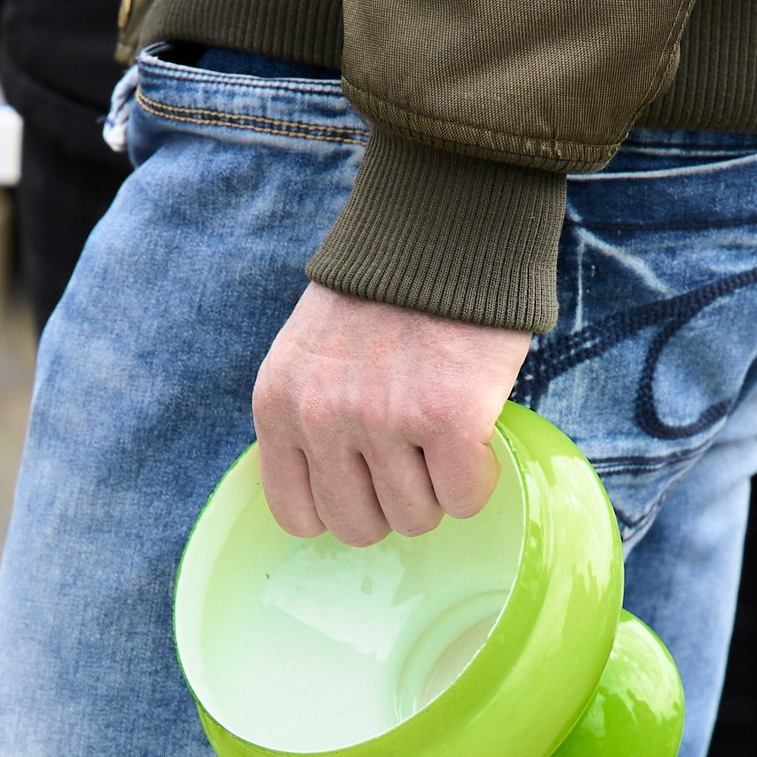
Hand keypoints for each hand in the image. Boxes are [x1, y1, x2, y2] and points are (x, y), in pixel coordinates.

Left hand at [253, 282, 532, 544]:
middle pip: (358, 528)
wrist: (442, 228)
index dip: (342, 508)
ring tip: (445, 437)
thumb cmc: (385, 295)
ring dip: (439, 489)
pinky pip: (464, 497)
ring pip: (416, 518)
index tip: (369, 482)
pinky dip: (478, 477)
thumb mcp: (311, 353)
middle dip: (393, 504)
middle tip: (416, 458)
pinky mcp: (447, 418)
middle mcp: (321, 418)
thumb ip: (310, 417)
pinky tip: (475, 435)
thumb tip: (337, 494)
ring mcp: (383, 421)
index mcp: (278, 404)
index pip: (296, 515)